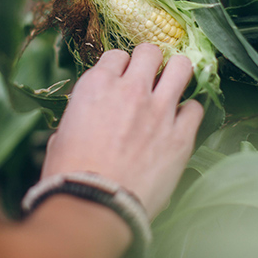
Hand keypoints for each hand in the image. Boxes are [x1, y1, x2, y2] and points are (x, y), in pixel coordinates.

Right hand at [41, 44, 203, 217]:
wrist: (95, 205)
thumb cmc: (70, 175)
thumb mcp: (61, 136)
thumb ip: (78, 119)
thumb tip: (82, 124)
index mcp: (97, 85)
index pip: (116, 55)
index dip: (120, 66)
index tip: (121, 78)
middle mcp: (131, 90)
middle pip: (150, 51)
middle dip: (150, 60)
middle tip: (150, 75)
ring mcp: (159, 111)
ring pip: (182, 67)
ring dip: (177, 72)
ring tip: (175, 83)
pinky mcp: (181, 135)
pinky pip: (196, 108)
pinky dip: (189, 112)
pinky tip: (181, 121)